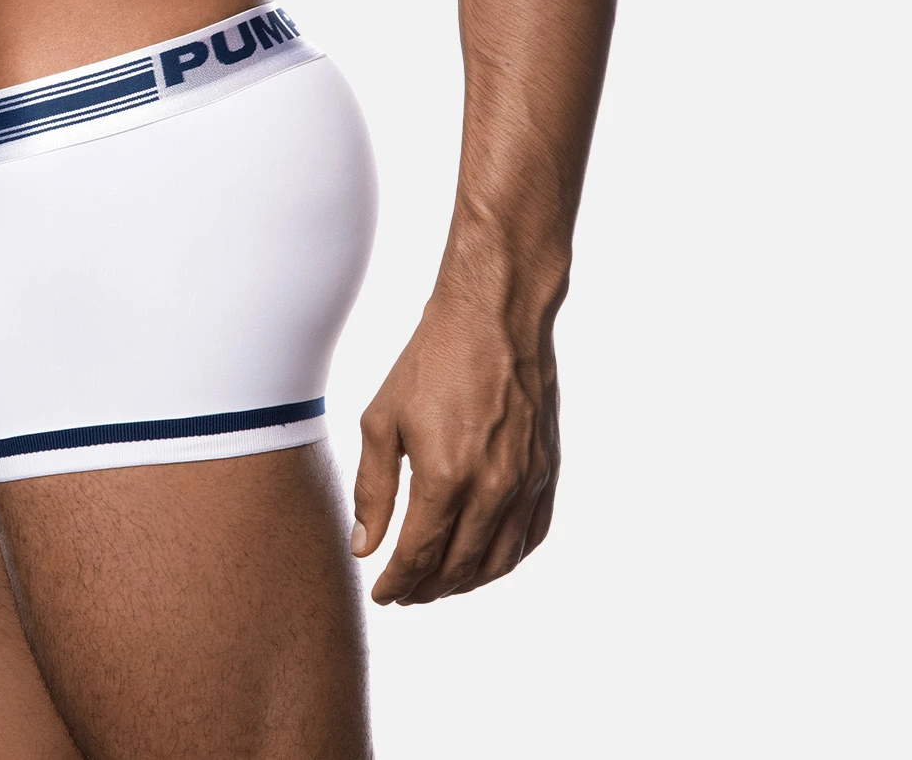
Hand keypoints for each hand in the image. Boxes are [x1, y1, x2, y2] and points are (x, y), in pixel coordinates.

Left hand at [351, 295, 559, 602]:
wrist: (493, 318)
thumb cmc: (430, 361)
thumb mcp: (382, 420)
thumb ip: (373, 489)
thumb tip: (364, 545)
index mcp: (446, 476)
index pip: (420, 555)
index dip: (397, 582)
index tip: (381, 593)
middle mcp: (493, 488)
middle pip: (459, 567)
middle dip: (427, 589)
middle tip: (405, 592)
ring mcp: (527, 481)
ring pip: (499, 560)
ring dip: (467, 582)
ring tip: (439, 583)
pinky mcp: (547, 470)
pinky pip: (532, 535)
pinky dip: (506, 558)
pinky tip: (484, 558)